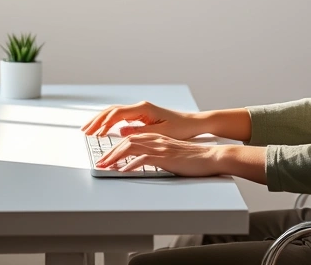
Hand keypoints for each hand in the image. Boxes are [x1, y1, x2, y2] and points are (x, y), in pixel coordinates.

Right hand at [80, 101, 203, 139]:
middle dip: (97, 120)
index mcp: (143, 109)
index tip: (94, 133)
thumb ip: (139, 132)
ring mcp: (140, 110)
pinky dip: (110, 122)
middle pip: (112, 111)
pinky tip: (104, 129)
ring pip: (115, 112)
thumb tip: (120, 132)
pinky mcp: (142, 114)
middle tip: (84, 131)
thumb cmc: (180, 128)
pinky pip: (121, 116)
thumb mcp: (160, 133)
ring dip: (101, 120)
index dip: (103, 123)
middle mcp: (140, 106)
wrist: (193, 123)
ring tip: (89, 130)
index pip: (117, 114)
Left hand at [94, 133, 221, 175]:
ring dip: (115, 157)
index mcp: (157, 137)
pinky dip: (131, 165)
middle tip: (100, 163)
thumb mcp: (172, 153)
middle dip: (110, 152)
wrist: (210, 157)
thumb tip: (141, 162)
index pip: (131, 138)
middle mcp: (157, 139)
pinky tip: (123, 171)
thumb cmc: (193, 158)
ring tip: (105, 167)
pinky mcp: (165, 157)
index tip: (106, 156)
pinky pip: (143, 159)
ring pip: (131, 148)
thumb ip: (157, 154)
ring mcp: (160, 147)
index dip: (116, 147)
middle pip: (127, 141)